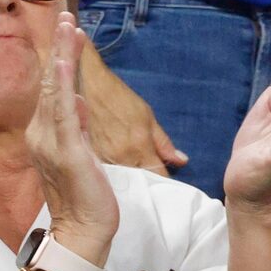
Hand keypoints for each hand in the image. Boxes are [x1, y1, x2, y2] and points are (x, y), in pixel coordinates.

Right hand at [26, 13, 119, 270]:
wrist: (82, 233)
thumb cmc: (85, 200)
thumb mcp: (82, 156)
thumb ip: (77, 129)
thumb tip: (77, 102)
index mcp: (46, 135)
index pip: (54, 89)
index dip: (61, 59)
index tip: (68, 31)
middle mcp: (42, 133)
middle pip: (50, 81)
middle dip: (58, 46)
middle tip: (65, 14)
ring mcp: (52, 141)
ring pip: (54, 89)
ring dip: (61, 55)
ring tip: (67, 25)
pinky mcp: (67, 149)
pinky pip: (63, 111)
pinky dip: (61, 84)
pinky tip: (62, 63)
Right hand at [79, 53, 184, 173]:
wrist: (89, 86)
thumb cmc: (120, 98)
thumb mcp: (147, 116)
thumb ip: (164, 143)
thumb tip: (181, 161)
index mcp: (140, 147)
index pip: (158, 177)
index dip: (164, 182)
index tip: (166, 183)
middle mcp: (121, 158)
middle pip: (139, 184)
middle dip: (146, 184)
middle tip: (149, 181)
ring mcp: (103, 160)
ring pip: (122, 181)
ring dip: (128, 181)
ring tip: (131, 177)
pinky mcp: (89, 159)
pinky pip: (106, 174)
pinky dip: (113, 175)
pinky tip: (113, 171)